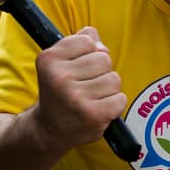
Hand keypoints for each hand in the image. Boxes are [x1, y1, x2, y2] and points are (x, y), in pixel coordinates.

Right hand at [30, 26, 126, 147]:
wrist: (50, 129)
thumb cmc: (59, 90)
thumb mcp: (59, 61)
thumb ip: (79, 42)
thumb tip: (99, 42)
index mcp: (49, 60)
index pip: (88, 40)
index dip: (88, 52)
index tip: (77, 66)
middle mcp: (60, 78)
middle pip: (104, 59)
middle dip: (101, 70)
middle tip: (85, 85)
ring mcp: (76, 98)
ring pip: (114, 79)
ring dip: (108, 88)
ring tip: (92, 97)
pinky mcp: (93, 115)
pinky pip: (120, 98)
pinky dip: (114, 104)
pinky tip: (99, 108)